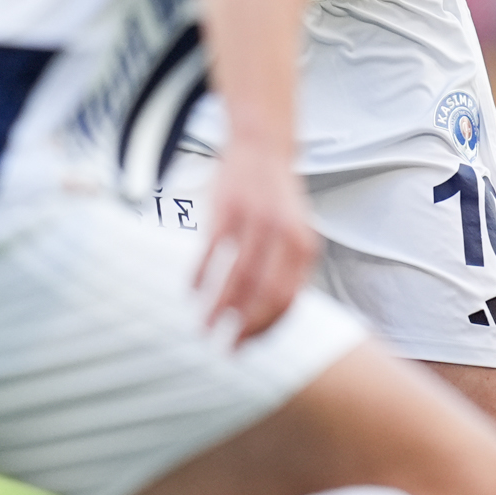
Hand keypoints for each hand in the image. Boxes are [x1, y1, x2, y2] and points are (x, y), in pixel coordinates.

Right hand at [195, 142, 316, 340]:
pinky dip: (199, 278)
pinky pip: (211, 253)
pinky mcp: (227, 209)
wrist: (263, 147)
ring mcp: (256, 222)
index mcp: (304, 247)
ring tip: (204, 327)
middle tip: (225, 348)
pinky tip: (191, 292)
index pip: (287, 302)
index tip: (247, 347)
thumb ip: (286, 270)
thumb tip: (271, 317)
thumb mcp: (294, 233)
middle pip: (264, 296)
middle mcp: (285, 236)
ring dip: (218, 309)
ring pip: (237, 279)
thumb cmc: (275, 200)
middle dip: (244, 328)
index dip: (265, 329)